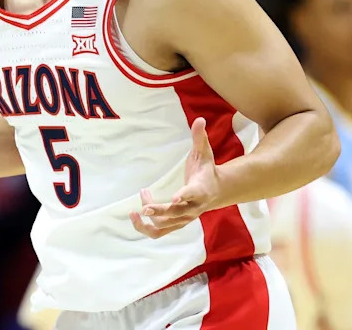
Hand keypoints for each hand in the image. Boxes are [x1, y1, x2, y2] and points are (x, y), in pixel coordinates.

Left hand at [130, 118, 220, 238]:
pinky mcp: (176, 224)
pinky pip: (159, 231)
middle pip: (176, 214)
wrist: (216, 191)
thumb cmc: (206, 170)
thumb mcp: (205, 153)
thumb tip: (199, 119)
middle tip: (144, 206)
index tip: (174, 198)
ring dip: (150, 217)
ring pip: (165, 225)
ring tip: (136, 206)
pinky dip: (146, 227)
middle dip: (160, 211)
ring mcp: (184, 219)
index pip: (193, 194)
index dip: (184, 196)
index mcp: (201, 190)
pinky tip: (135, 216)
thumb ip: (200, 138)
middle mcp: (193, 208)